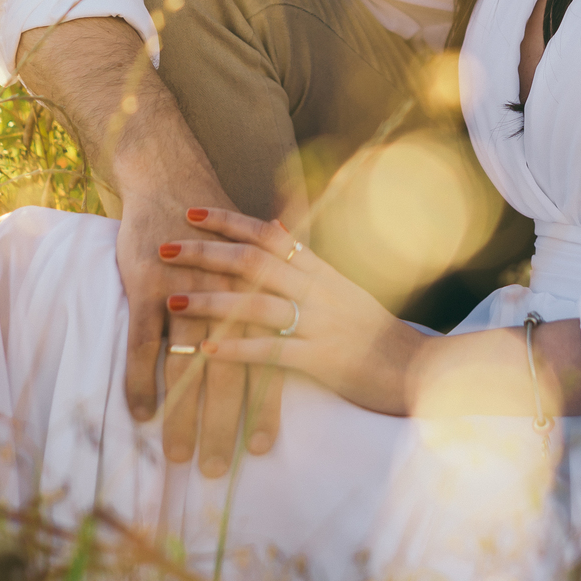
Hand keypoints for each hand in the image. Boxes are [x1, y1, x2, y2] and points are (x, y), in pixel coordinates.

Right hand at [117, 190, 284, 474]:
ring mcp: (187, 293)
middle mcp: (228, 298)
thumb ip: (266, 298)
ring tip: (179, 458)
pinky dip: (140, 383)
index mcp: (257, 294)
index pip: (267, 361)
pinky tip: (139, 417)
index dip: (263, 407)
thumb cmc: (211, 227)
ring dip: (182, 418)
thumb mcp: (250, 259)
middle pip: (230, 375)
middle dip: (224, 427)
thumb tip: (280, 342)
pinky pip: (144, 345)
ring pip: (187, 368)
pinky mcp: (149, 286)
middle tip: (218, 472)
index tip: (262, 450)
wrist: (171, 177)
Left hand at [161, 207, 423, 416]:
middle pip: (253, 262)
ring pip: (256, 304)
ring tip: (172, 299)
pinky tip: (205, 352)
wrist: (416, 368)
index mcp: (322, 270)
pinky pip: (272, 352)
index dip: (228, 222)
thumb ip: (308, 265)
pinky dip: (236, 350)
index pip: (269, 234)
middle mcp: (319, 289)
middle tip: (164, 247)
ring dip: (211, 301)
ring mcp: (320, 323)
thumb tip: (276, 231)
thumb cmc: (376, 333)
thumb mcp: (344, 288)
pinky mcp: (322, 359)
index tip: (192, 211)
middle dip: (206, 253)